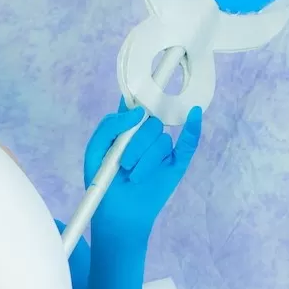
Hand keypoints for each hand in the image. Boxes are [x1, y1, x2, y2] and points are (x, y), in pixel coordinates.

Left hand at [84, 99, 201, 239]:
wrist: (117, 216)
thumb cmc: (103, 183)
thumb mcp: (95, 152)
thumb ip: (109, 126)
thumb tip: (137, 111)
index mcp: (127, 127)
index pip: (137, 102)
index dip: (144, 88)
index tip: (152, 72)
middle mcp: (146, 134)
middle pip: (150, 122)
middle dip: (136, 143)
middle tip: (124, 164)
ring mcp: (162, 148)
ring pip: (161, 140)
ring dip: (146, 159)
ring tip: (134, 176)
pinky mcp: (176, 163)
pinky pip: (188, 142)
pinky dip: (192, 128)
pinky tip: (193, 116)